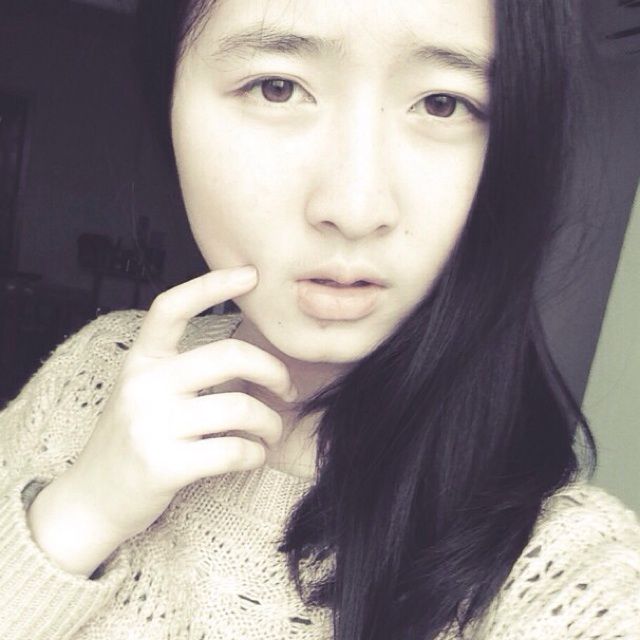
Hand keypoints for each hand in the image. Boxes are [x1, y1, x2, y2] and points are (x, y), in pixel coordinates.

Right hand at [28, 266, 295, 573]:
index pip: (172, 307)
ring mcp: (151, 425)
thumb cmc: (132, 439)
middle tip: (285, 389)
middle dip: (273, 370)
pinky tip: (254, 455)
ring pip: (240, 409)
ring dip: (270, 422)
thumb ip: (183, 370)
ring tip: (271, 432)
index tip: (250, 274)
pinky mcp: (163, 466)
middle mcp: (144, 385)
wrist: (91, 499)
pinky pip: (234, 451)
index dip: (212, 284)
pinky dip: (256, 454)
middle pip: (229, 356)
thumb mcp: (144, 392)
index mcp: (141, 360)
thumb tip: (250, 357)